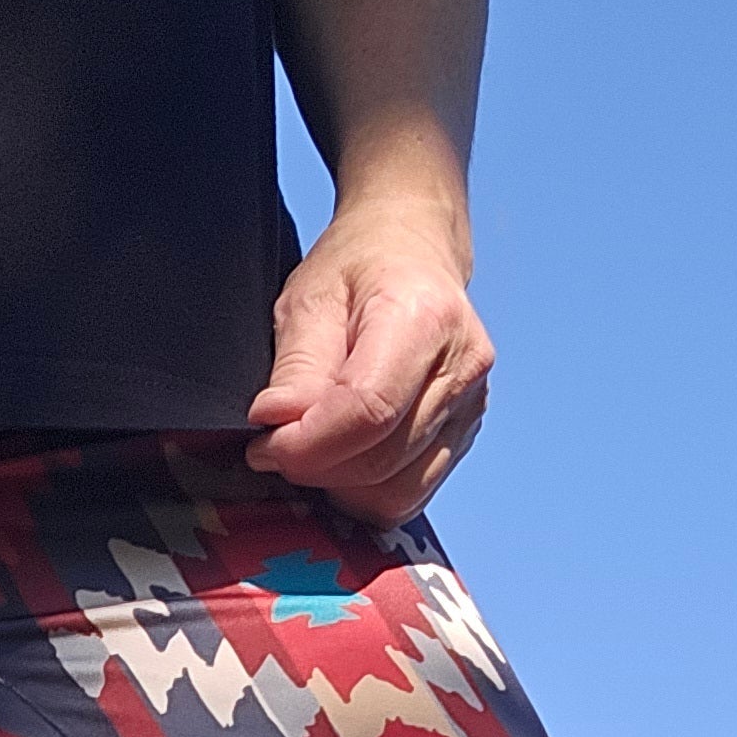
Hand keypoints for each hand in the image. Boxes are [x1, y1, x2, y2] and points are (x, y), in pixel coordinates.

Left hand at [244, 198, 493, 523]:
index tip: (266, 445)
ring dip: (342, 486)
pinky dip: (368, 490)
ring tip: (312, 449)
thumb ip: (297, 369)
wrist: (411, 245)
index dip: (309, 445)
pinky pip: (412, 491)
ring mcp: (470, 404)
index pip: (368, 413)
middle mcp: (461, 366)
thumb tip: (278, 426)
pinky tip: (343, 458)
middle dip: (317, 467)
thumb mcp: (309, 299)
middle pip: (382, 460)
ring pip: (399, 490)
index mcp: (424, 319)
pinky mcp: (464, 431)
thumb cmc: (360, 266)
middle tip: (278, 446)